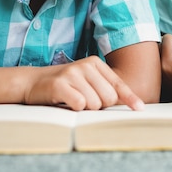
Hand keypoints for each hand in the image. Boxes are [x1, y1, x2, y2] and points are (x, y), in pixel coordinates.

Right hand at [24, 56, 144, 110]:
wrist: (31, 82)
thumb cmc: (63, 86)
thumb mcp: (86, 81)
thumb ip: (104, 88)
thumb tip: (132, 104)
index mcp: (95, 63)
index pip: (118, 84)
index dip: (130, 98)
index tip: (139, 109)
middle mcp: (86, 65)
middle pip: (109, 98)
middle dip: (99, 106)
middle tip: (83, 101)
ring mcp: (72, 73)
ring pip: (95, 103)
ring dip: (85, 109)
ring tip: (72, 100)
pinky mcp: (60, 84)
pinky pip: (79, 104)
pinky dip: (74, 108)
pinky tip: (65, 102)